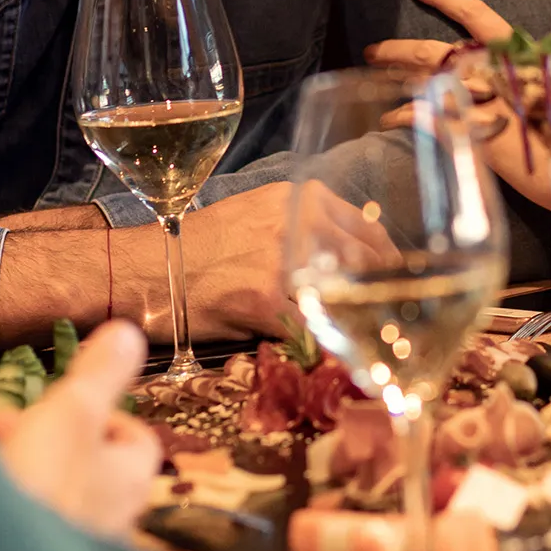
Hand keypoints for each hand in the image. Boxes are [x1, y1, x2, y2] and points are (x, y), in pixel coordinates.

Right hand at [0, 319, 158, 539]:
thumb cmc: (42, 484)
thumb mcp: (74, 410)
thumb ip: (102, 372)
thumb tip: (129, 333)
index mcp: (131, 478)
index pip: (137, 438)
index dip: (106, 413)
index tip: (69, 402)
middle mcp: (113, 516)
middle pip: (89, 463)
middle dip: (49, 435)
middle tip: (10, 423)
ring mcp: (77, 547)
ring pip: (56, 490)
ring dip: (26, 463)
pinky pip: (30, 521)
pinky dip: (10, 497)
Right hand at [170, 179, 398, 337]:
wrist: (155, 268)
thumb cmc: (205, 242)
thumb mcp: (262, 213)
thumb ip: (308, 224)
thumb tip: (352, 251)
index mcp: (302, 198)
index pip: (367, 227)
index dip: (387, 258)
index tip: (395, 278)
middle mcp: (300, 222)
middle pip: (367, 261)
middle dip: (383, 291)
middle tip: (392, 314)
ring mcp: (287, 261)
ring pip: (347, 293)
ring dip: (361, 318)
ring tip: (370, 337)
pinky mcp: (270, 300)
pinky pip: (315, 327)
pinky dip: (326, 343)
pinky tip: (331, 353)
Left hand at [364, 0, 550, 212]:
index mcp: (517, 57)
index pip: (476, 15)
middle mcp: (492, 76)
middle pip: (433, 52)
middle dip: (398, 48)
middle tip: (373, 49)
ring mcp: (477, 107)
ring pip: (423, 82)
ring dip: (394, 78)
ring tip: (373, 77)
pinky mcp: (467, 138)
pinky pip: (423, 119)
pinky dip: (403, 116)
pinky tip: (389, 118)